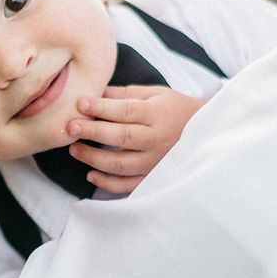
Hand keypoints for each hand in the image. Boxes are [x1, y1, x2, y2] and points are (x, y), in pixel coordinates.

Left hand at [67, 83, 205, 193]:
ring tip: (74, 149)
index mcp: (157, 114)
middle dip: (92, 132)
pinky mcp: (153, 177)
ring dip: (94, 158)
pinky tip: (90, 174)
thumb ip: (125, 94)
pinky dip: (107, 183)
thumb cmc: (175, 109)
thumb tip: (95, 92)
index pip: (125, 110)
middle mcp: (156, 139)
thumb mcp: (155, 94)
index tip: (80, 103)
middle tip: (70, 127)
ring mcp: (155, 162)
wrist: (206, 133)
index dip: (101, 108)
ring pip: (121, 165)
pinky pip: (128, 185)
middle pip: (121, 137)